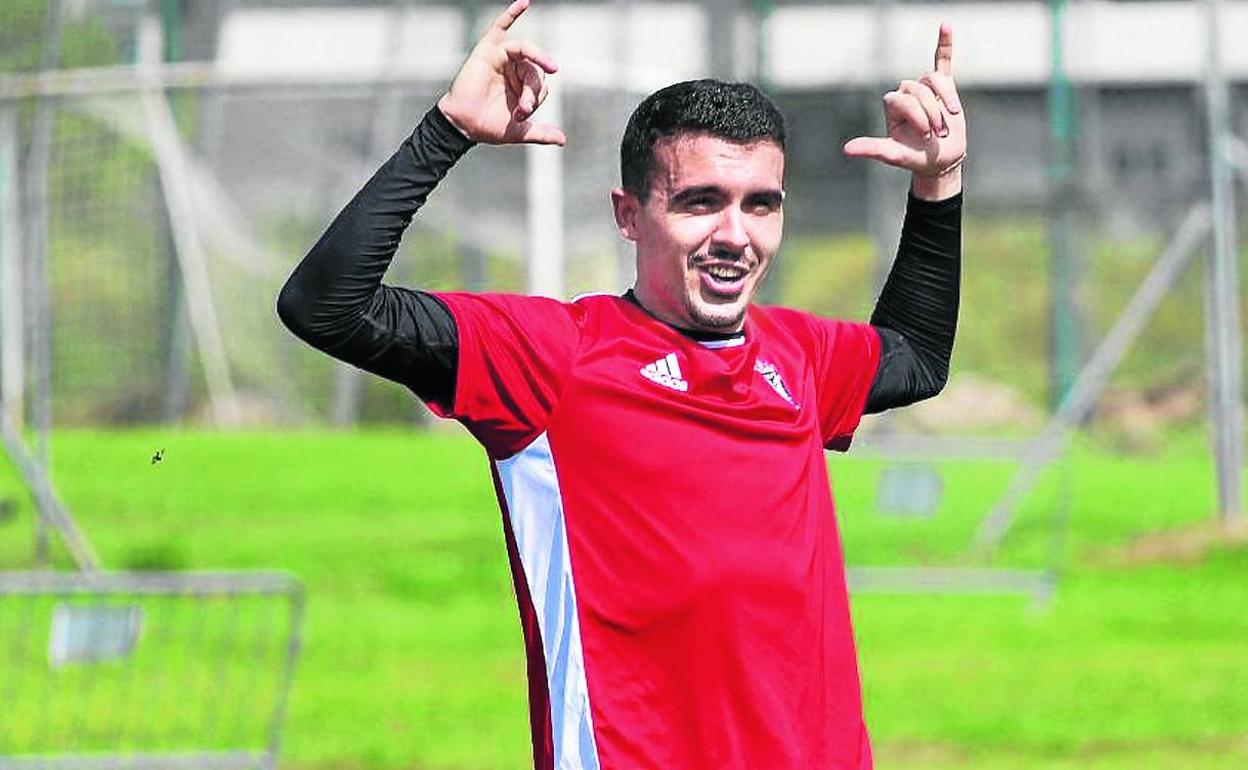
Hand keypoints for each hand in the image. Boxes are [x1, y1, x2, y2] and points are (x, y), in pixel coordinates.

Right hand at [437, 0, 565, 145]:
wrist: (465, 126)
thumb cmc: (488, 127)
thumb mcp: (520, 131)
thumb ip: (541, 133)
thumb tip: (562, 140)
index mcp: (522, 86)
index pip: (541, 85)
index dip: (535, 98)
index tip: (522, 114)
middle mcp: (514, 70)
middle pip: (534, 70)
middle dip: (532, 89)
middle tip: (523, 108)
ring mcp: (502, 58)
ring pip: (526, 52)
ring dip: (538, 59)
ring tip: (551, 67)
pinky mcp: (487, 51)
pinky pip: (499, 27)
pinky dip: (512, 13)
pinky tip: (525, 2)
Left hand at [843, 23, 965, 199]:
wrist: (940, 160)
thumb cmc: (914, 158)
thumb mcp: (893, 154)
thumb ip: (872, 149)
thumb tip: (846, 149)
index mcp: (892, 106)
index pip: (902, 98)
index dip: (917, 115)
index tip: (925, 136)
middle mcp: (906, 94)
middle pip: (918, 88)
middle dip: (931, 112)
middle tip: (936, 133)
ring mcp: (925, 90)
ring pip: (933, 79)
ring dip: (945, 96)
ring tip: (952, 115)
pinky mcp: (944, 87)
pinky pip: (943, 61)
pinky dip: (945, 44)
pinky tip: (945, 26)